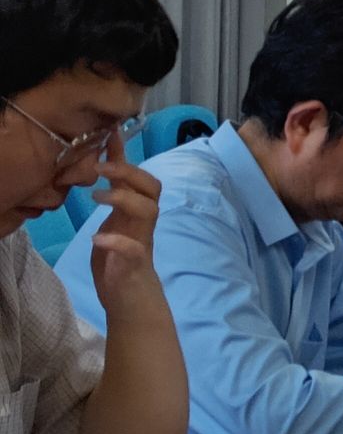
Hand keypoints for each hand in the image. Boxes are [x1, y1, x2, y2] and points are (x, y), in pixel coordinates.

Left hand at [87, 151, 167, 319]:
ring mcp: (142, 243)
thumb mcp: (113, 223)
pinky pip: (134, 250)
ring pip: (148, 211)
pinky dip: (118, 241)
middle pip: (152, 189)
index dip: (127, 156)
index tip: (112, 133)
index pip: (140, 178)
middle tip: (102, 167)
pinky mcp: (134, 266)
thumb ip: (114, 200)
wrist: (131, 301)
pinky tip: (99, 238)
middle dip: (130, 173)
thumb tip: (106, 168)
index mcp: (136, 213)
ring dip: (125, 199)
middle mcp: (143, 224)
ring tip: (98, 196)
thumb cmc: (120, 261)